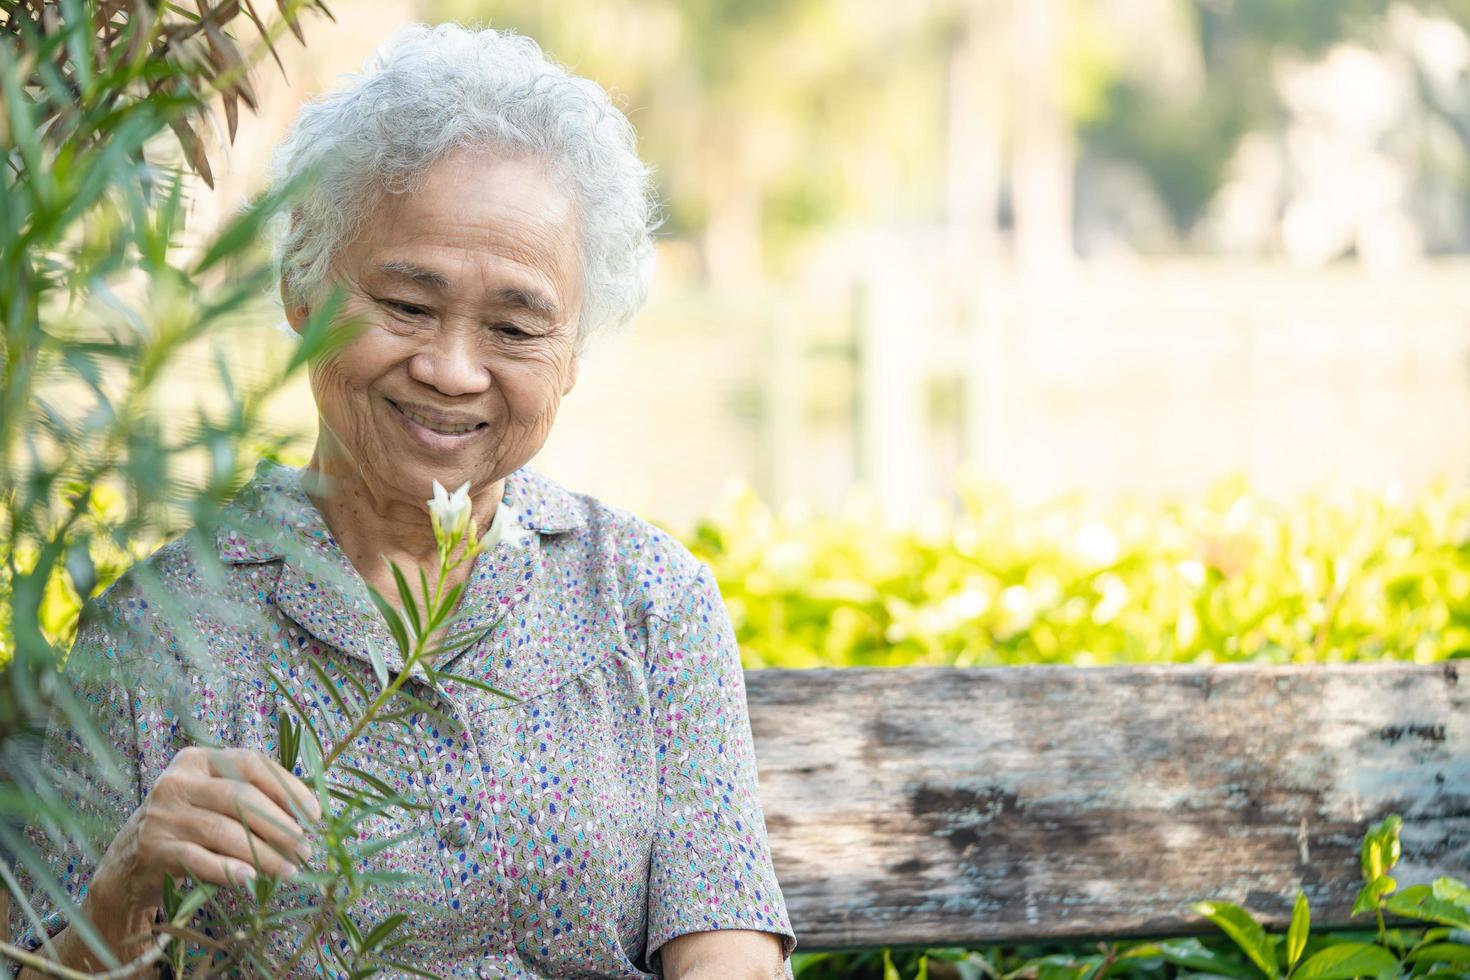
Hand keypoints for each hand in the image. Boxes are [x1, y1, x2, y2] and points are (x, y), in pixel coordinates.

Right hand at [92, 746, 321, 916]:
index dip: (288, 788)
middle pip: (240, 798)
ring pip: (223, 831)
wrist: (129, 861)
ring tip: (288, 870)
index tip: (314, 815)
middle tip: (305, 849)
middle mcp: (178, 781)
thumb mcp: (215, 800)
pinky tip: (250, 879)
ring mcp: (163, 814)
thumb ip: (253, 798)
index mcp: (200, 759)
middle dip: (280, 825)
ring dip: (262, 854)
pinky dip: (226, 869)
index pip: (251, 764)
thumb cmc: (189, 825)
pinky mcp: (153, 847)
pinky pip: (197, 858)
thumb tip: (307, 819)